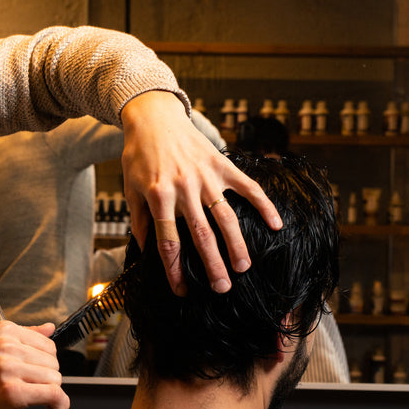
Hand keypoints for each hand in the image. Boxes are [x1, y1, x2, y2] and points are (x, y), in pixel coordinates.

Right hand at [0, 321, 69, 408]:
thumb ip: (21, 335)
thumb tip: (50, 327)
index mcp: (3, 331)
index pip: (48, 344)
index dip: (45, 364)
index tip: (35, 376)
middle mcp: (6, 346)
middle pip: (53, 362)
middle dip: (48, 379)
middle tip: (33, 390)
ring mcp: (9, 369)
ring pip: (56, 379)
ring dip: (52, 394)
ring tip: (37, 401)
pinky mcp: (13, 393)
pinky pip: (54, 396)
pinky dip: (59, 406)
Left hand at [120, 91, 281, 294]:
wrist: (153, 118)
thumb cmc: (139, 155)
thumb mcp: (131, 187)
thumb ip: (140, 220)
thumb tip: (146, 251)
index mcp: (159, 196)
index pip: (168, 242)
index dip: (174, 269)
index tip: (182, 290)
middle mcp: (184, 188)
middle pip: (201, 234)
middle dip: (212, 264)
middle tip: (222, 288)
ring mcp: (206, 176)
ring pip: (226, 216)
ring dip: (236, 244)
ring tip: (244, 267)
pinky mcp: (222, 164)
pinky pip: (247, 187)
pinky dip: (263, 205)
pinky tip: (277, 225)